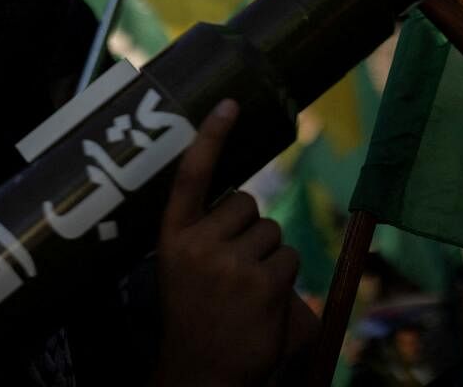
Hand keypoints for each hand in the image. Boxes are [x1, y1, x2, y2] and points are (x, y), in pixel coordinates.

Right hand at [153, 100, 304, 386]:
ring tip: (245, 288)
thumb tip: (241, 203)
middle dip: (248, 228)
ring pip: (272, 232)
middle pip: (246, 204)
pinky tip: (261, 301)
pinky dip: (282, 276)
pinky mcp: (263, 283)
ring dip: (268, 255)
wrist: (201, 369)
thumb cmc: (193, 313)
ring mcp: (231, 263)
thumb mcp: (180, 266)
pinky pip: (289, 257)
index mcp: (173, 235)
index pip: (192, 175)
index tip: (230, 103)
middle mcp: (199, 243)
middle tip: (233, 265)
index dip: (212, 137)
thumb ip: (202, 232)